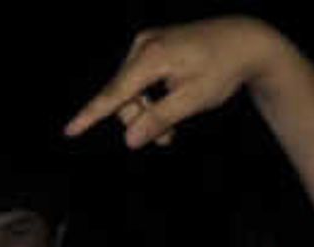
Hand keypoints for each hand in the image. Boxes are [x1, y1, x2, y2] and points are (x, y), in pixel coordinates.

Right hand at [66, 17, 281, 148]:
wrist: (245, 39)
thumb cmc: (223, 69)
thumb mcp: (194, 100)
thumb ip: (159, 119)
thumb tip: (130, 140)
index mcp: (153, 57)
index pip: (115, 94)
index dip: (91, 115)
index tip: (69, 130)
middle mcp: (144, 44)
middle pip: (123, 95)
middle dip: (139, 120)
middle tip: (167, 141)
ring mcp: (148, 42)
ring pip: (130, 89)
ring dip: (146, 111)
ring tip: (171, 129)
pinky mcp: (153, 44)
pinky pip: (140, 78)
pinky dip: (150, 97)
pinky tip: (170, 102)